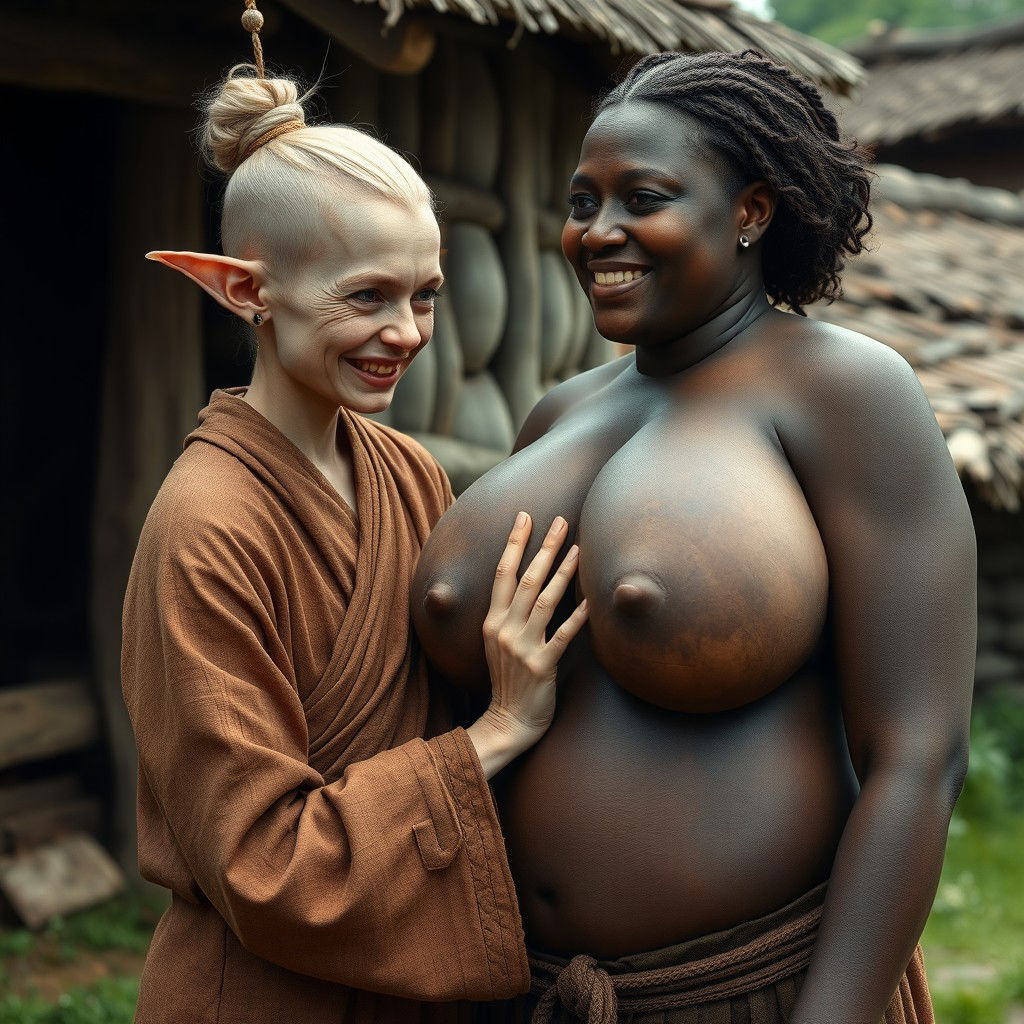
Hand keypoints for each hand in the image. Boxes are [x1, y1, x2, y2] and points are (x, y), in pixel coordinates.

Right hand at [467, 513, 588, 776]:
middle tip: (560, 521)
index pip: (503, 573)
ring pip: (546, 601)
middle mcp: (505, 629)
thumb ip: (508, 615)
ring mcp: (523, 647)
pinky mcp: (542, 666)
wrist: (506, 722)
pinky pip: (563, 636)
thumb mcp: (497, 644)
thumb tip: (527, 585)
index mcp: (492, 621)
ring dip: (563, 573)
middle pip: (527, 580)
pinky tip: (592, 600)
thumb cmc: (508, 681)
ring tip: (579, 549)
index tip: (525, 517)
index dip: (515, 543)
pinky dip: (579, 617)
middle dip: (544, 548)